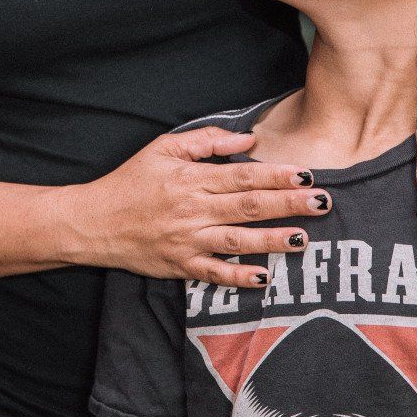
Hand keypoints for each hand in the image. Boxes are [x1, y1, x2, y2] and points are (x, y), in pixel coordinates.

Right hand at [58, 126, 330, 286]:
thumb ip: (206, 141)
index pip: (241, 176)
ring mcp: (187, 240)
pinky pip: (214, 273)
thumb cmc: (130, 182)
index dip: (275, 175)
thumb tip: (248, 138)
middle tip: (323, 203)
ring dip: (273, 240)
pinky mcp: (180, 265)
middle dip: (288, 204)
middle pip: (248, 207)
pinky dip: (239, 277)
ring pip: (238, 241)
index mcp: (190, 179)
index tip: (305, 174)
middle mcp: (192, 209)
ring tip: (304, 238)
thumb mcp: (162, 149)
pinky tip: (264, 277)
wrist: (93, 222)